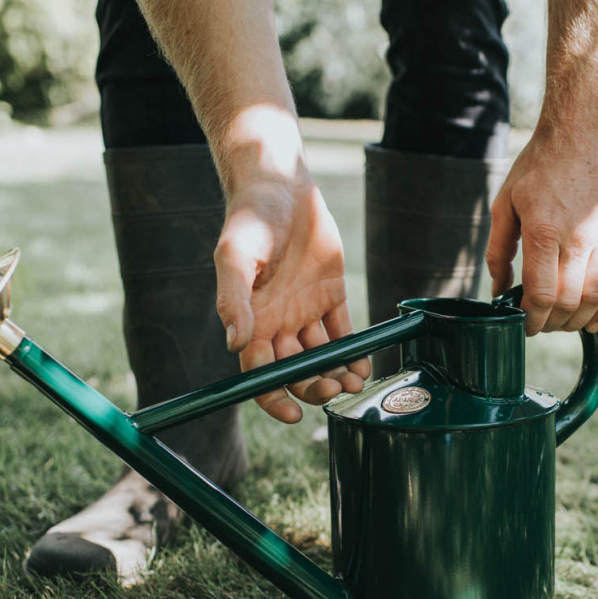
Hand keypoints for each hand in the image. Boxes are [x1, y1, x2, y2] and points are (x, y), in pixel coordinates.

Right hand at [214, 175, 370, 422]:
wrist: (281, 183)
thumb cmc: (250, 218)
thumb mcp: (235, 256)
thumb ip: (232, 300)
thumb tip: (235, 343)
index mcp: (251, 320)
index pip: (259, 373)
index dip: (273, 398)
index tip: (292, 414)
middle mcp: (277, 322)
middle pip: (295, 371)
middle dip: (314, 386)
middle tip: (336, 389)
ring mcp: (305, 311)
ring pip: (322, 356)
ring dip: (337, 374)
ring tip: (355, 382)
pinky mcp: (331, 295)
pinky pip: (344, 332)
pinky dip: (354, 352)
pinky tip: (364, 364)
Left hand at [485, 130, 597, 335]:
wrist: (582, 136)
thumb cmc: (537, 168)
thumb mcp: (505, 203)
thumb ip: (499, 250)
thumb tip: (499, 290)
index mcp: (542, 230)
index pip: (540, 293)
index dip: (530, 318)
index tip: (522, 323)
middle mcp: (577, 238)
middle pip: (567, 302)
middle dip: (550, 323)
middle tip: (538, 325)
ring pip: (593, 298)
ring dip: (575, 321)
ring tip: (560, 324)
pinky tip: (593, 322)